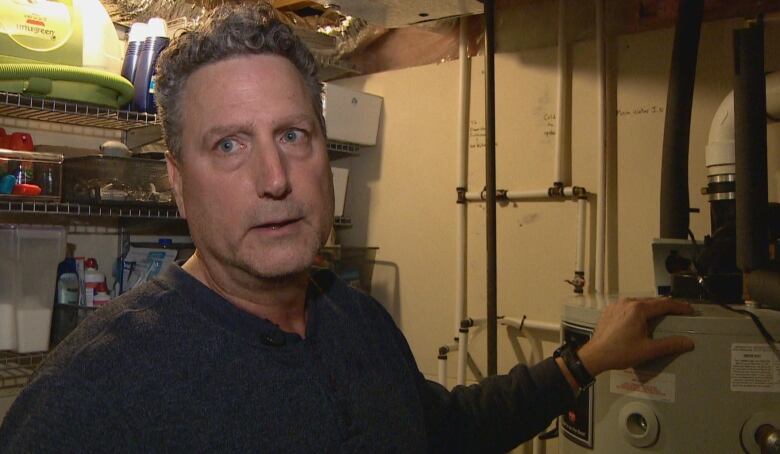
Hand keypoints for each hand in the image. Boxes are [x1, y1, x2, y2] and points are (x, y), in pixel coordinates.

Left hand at [576, 297, 694, 376]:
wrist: (595, 355)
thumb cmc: (619, 352)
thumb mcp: (648, 350)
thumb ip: (670, 345)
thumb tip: (687, 342)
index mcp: (638, 309)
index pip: (665, 304)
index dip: (680, 307)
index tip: (689, 310)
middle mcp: (627, 303)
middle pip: (652, 301)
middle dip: (668, 306)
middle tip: (680, 312)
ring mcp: (617, 305)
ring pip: (640, 302)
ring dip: (653, 307)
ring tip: (664, 313)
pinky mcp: (610, 311)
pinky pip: (628, 306)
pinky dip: (639, 309)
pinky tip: (643, 317)